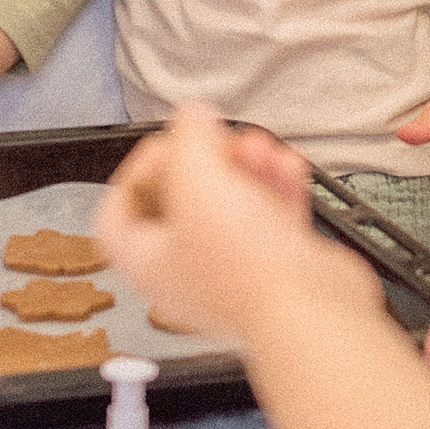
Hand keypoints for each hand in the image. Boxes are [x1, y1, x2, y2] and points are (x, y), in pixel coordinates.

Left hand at [97, 106, 378, 346]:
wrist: (312, 312)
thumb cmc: (246, 268)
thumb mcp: (199, 182)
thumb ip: (189, 139)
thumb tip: (191, 116)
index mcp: (148, 262)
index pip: (118, 213)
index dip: (135, 172)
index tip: (165, 146)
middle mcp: (187, 273)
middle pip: (181, 204)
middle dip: (205, 162)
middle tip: (221, 141)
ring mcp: (235, 274)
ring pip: (231, 208)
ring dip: (246, 169)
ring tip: (262, 149)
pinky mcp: (278, 271)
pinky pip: (271, 220)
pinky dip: (277, 189)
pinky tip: (287, 169)